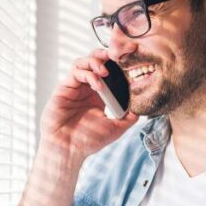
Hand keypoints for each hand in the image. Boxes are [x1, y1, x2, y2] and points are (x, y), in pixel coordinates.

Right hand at [39, 49, 138, 163]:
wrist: (68, 150)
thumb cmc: (88, 141)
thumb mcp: (115, 128)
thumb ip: (128, 117)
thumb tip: (141, 108)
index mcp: (98, 96)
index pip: (108, 72)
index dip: (117, 64)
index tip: (130, 60)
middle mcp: (86, 89)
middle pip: (94, 61)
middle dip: (105, 55)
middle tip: (118, 56)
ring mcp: (74, 87)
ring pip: (83, 62)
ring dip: (95, 62)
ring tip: (106, 71)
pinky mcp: (64, 88)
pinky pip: (75, 72)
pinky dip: (88, 74)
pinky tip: (97, 85)